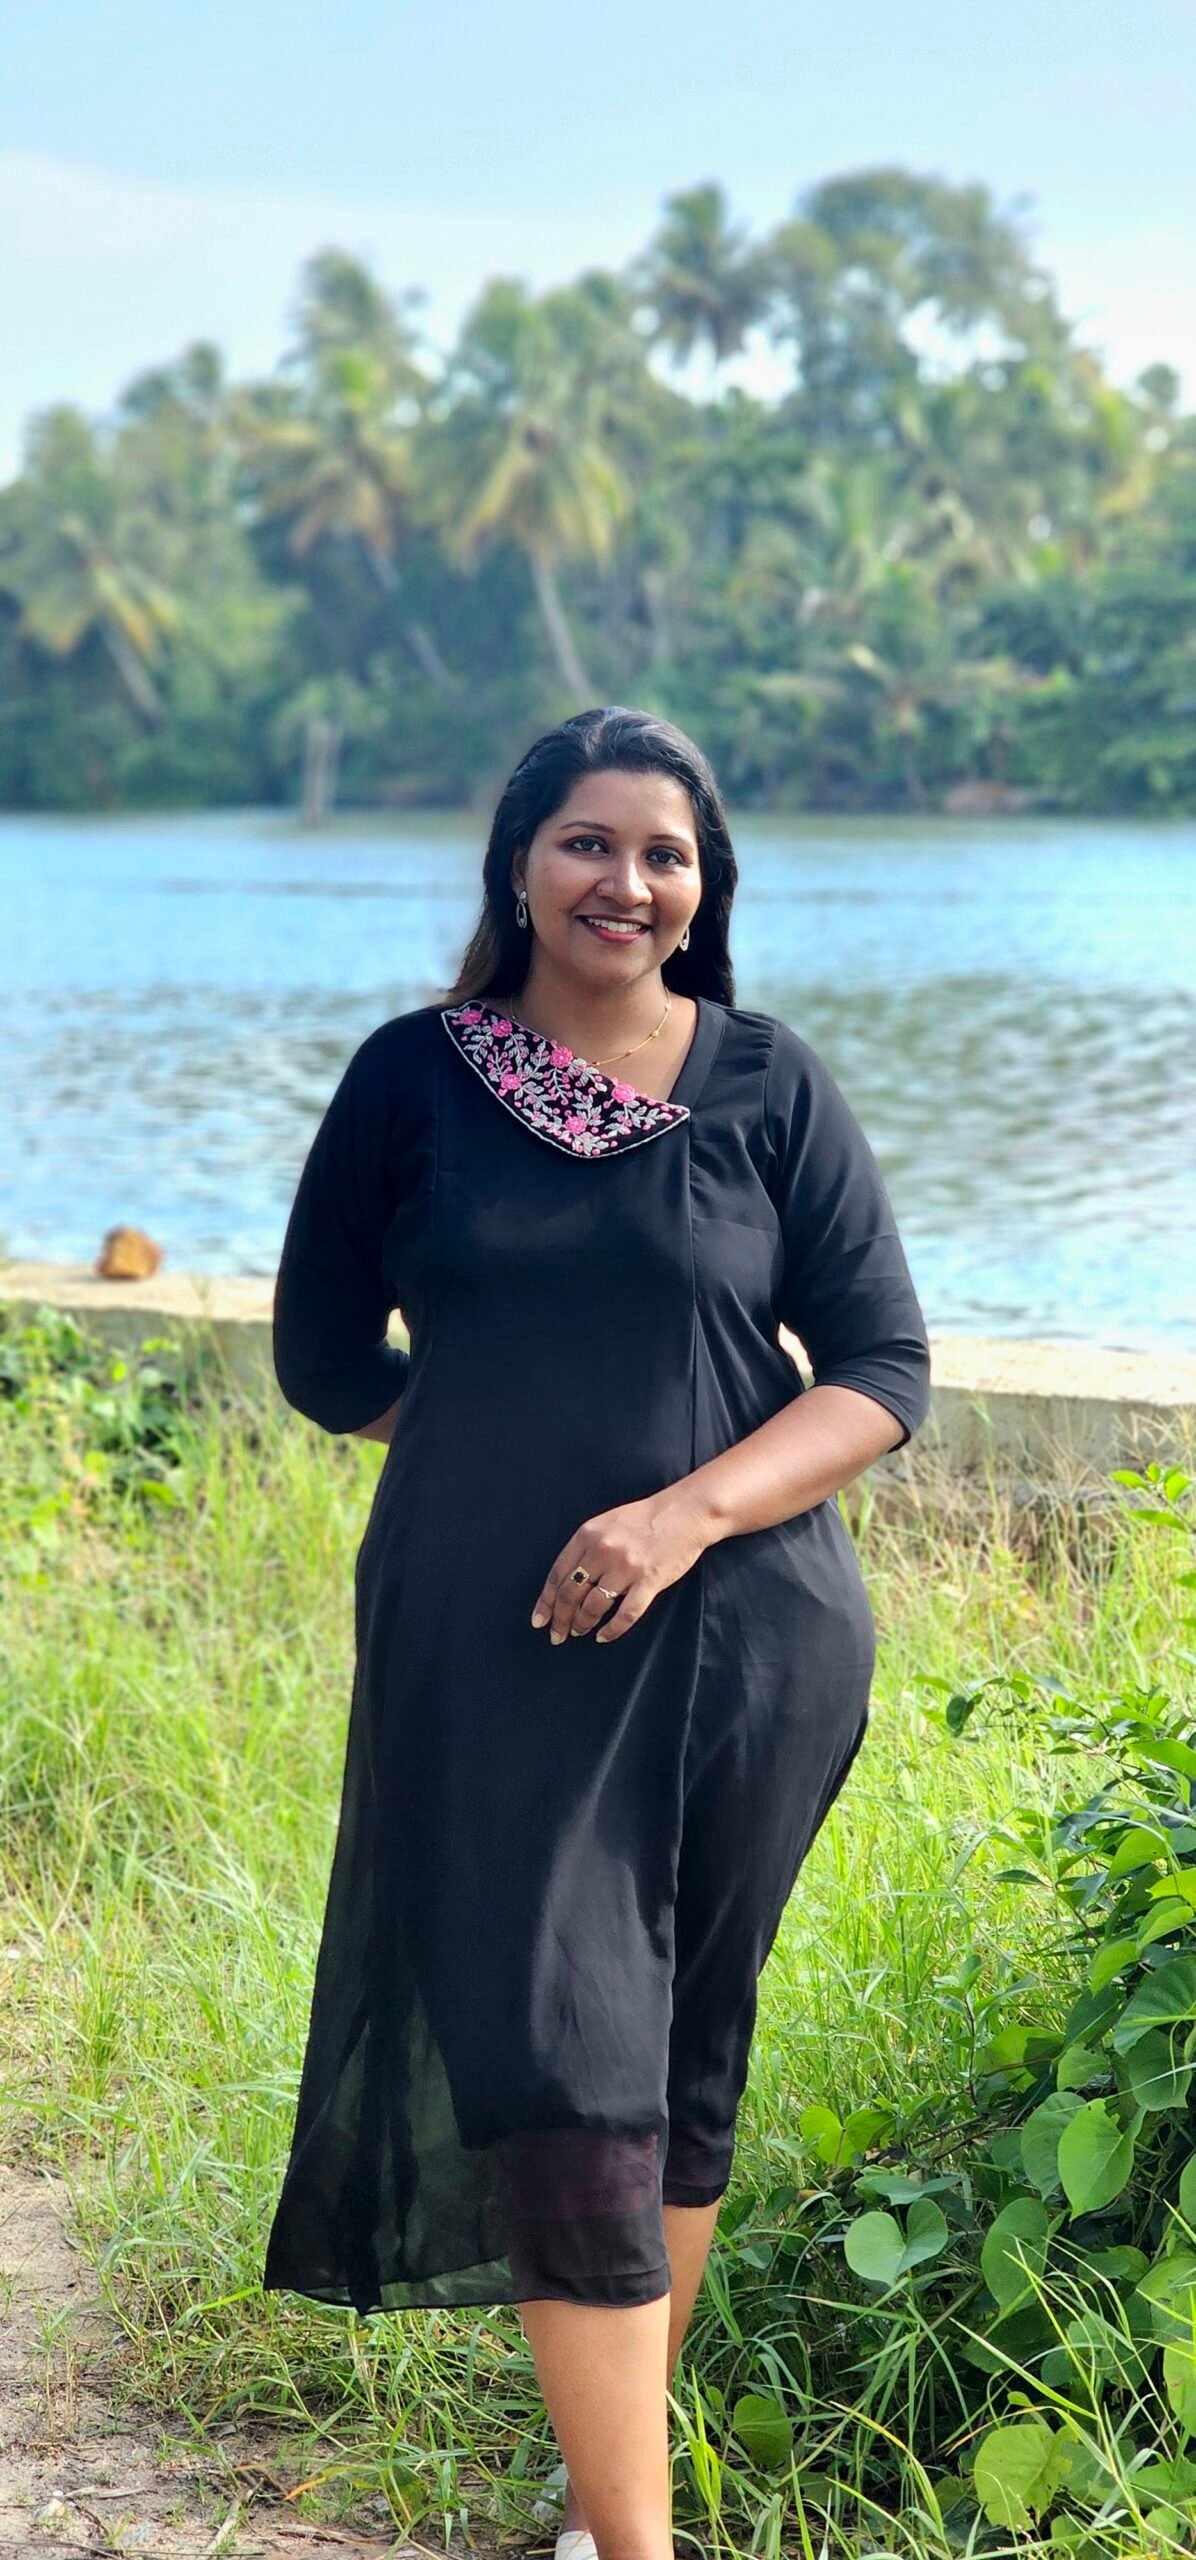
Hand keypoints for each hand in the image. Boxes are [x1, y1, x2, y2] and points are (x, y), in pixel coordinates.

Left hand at [530, 1485, 713, 1646]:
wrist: (684, 1513)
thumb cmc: (643, 1519)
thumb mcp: (605, 1523)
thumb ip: (585, 1548)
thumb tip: (565, 1581)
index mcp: (587, 1535)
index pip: (557, 1575)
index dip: (546, 1602)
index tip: (539, 1620)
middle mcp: (603, 1551)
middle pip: (571, 1594)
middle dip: (560, 1619)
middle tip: (557, 1635)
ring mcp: (626, 1567)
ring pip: (594, 1606)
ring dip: (583, 1624)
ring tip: (579, 1632)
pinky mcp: (649, 1581)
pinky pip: (626, 1614)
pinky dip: (612, 1630)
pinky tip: (603, 1637)